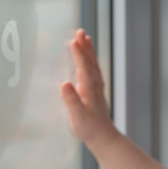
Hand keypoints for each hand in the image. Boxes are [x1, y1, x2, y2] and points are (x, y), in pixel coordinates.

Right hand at [60, 29, 115, 144]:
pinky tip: (88, 55)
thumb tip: (64, 84)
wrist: (103, 137)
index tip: (74, 41)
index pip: (83, 67)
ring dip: (88, 50)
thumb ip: (71, 100)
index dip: (79, 54)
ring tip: (84, 36)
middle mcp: (95, 85)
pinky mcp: (95, 90)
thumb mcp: (77, 116)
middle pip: (90, 62)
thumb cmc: (88, 128)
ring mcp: (96, 87)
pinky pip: (93, 69)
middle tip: (80, 31)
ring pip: (92, 64)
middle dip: (84, 46)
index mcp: (89, 89)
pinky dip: (90, 59)